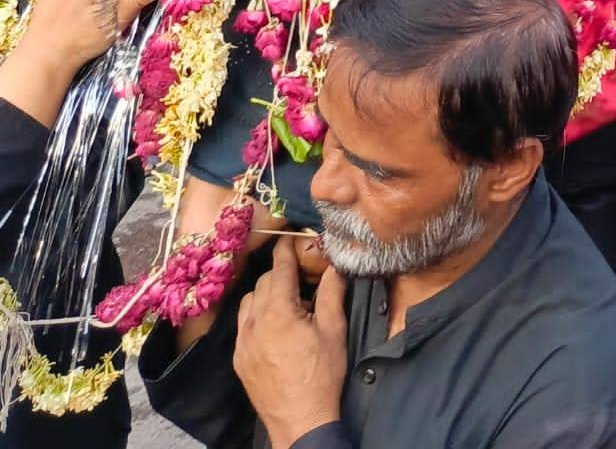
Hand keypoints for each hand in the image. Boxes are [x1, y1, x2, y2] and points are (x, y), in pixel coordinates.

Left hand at [235, 238, 347, 447]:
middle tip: (302, 274)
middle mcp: (254, 324)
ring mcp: (242, 343)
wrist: (300, 420)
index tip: (292, 235)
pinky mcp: (239, 360)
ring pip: (249, 303)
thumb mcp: (334, 330)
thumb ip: (331, 292)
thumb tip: (335, 263)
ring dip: (265, 293)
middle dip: (281, 273)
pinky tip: (274, 325)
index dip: (286, 249)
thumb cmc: (322, 374)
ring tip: (287, 300)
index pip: (279, 269)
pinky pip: (243, 325)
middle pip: (263, 283)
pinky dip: (256, 315)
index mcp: (278, 312)